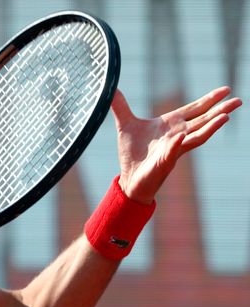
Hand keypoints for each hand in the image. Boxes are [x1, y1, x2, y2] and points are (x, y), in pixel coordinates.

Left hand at [110, 87, 241, 202]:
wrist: (128, 178)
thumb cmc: (132, 153)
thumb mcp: (125, 124)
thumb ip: (120, 106)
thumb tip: (110, 88)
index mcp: (171, 125)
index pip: (195, 110)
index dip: (210, 99)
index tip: (227, 89)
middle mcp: (177, 136)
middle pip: (203, 121)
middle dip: (220, 110)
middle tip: (239, 100)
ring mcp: (173, 150)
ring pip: (197, 137)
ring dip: (211, 127)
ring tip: (225, 117)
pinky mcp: (163, 162)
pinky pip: (172, 152)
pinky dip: (177, 144)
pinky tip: (182, 136)